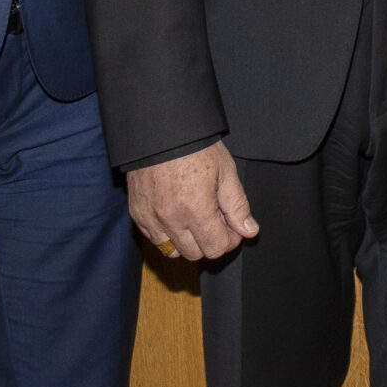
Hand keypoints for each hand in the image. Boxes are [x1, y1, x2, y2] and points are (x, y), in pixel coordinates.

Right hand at [126, 141, 258, 261]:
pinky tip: (177, 216)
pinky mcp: (137, 214)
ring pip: (173, 251)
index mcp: (196, 209)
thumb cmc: (196, 148)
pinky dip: (167, 235)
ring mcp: (150, 218)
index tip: (233, 228)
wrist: (160, 132)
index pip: (215, 248)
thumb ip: (237, 206)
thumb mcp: (226, 172)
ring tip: (196, 220)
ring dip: (188, 242)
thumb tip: (249, 231)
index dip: (229, 240)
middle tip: (216, 221)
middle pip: (195, 254)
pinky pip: (154, 239)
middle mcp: (171, 219)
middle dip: (210, 241)